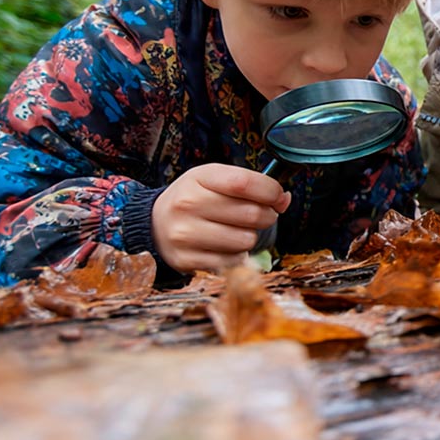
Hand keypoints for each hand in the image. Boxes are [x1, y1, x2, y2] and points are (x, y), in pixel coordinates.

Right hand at [153, 163, 289, 272]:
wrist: (156, 223)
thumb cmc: (195, 199)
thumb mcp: (215, 181)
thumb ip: (251, 185)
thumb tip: (283, 199)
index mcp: (198, 177)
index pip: (244, 183)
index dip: (271, 191)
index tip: (277, 196)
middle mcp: (187, 204)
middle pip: (251, 214)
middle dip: (267, 216)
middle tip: (261, 215)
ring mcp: (184, 233)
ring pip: (245, 240)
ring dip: (251, 237)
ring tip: (239, 231)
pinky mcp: (186, 259)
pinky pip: (232, 262)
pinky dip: (238, 256)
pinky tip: (226, 246)